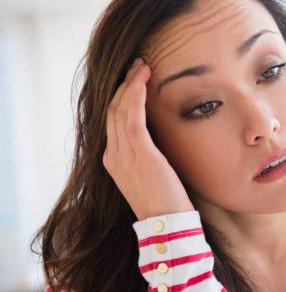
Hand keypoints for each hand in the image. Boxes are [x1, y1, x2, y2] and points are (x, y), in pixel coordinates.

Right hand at [103, 58, 194, 219]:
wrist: (167, 225)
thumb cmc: (166, 201)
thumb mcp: (152, 173)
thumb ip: (148, 153)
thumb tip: (158, 135)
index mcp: (114, 160)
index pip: (113, 119)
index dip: (122, 96)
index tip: (135, 79)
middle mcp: (113, 155)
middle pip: (113, 110)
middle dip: (124, 84)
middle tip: (138, 65)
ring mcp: (122, 155)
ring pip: (120, 109)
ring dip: (131, 84)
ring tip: (143, 66)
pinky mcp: (139, 155)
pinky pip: (132, 118)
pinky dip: (136, 95)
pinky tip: (143, 81)